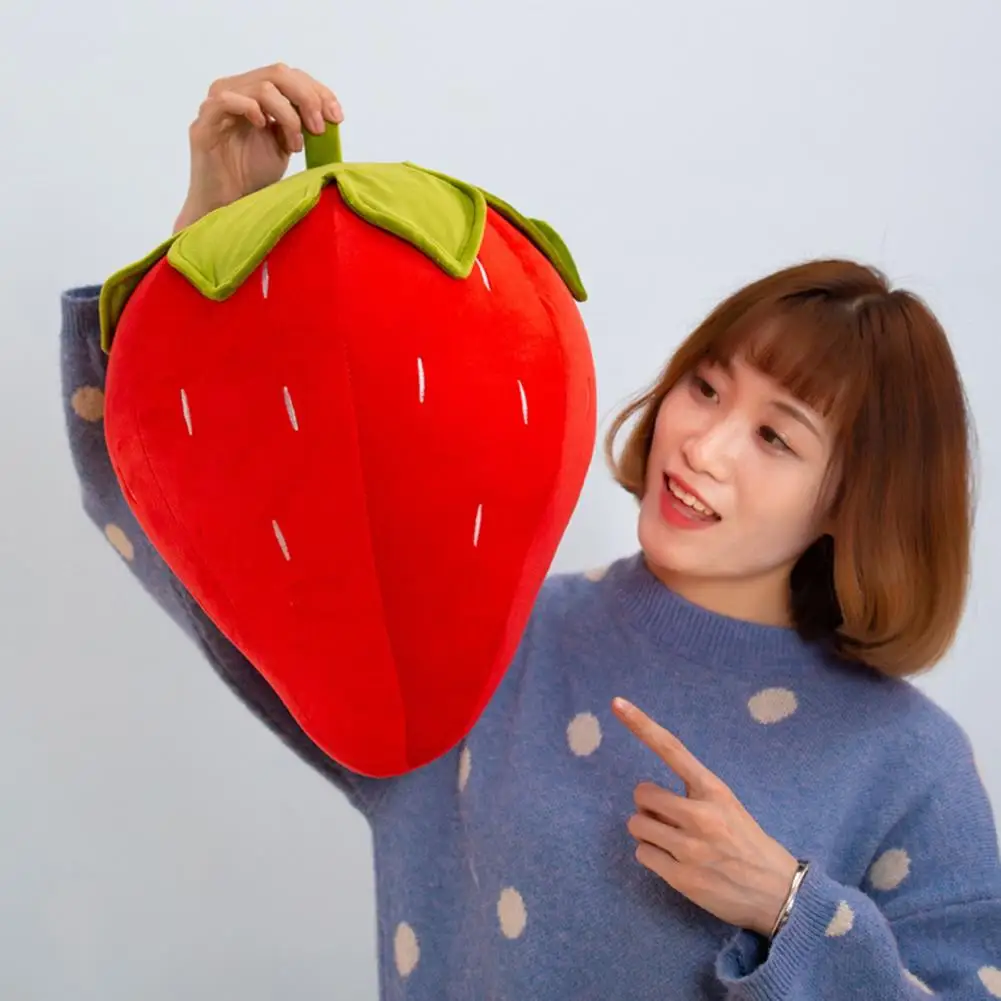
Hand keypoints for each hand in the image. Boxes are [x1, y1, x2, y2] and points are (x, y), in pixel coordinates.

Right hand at [174, 63, 343, 231]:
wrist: (227, 207)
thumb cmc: (252, 177)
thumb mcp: (284, 145)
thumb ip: (298, 123)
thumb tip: (327, 113)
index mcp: (254, 93)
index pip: (289, 76)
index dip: (317, 91)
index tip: (337, 116)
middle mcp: (235, 92)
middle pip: (278, 74)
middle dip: (307, 99)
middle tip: (320, 129)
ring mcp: (217, 106)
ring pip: (261, 87)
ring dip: (287, 114)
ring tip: (295, 144)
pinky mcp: (204, 125)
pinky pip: (226, 100)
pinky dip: (251, 109)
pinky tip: (264, 128)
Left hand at [612, 697, 798, 937]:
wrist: (777, 891)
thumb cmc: (745, 841)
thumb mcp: (726, 804)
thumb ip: (691, 793)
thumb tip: (647, 796)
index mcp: (713, 789)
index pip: (672, 749)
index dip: (641, 725)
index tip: (617, 703)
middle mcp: (700, 814)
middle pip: (642, 794)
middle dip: (648, 805)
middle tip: (666, 817)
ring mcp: (690, 847)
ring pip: (637, 825)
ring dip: (648, 831)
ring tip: (672, 841)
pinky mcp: (682, 877)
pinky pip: (642, 854)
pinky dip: (651, 855)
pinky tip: (673, 861)